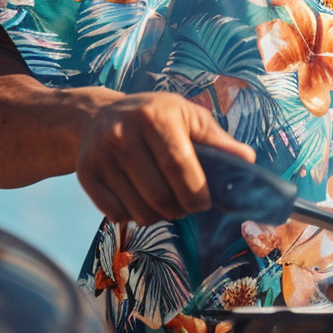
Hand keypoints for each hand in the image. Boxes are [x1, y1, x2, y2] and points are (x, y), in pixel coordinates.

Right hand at [75, 90, 255, 225]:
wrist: (98, 115)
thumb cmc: (155, 116)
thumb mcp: (188, 117)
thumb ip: (218, 141)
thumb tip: (248, 161)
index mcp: (156, 116)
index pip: (179, 166)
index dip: (196, 193)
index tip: (205, 204)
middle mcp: (124, 133)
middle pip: (160, 195)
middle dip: (180, 210)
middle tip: (187, 206)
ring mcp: (101, 154)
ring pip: (138, 210)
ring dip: (159, 217)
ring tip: (166, 203)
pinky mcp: (85, 174)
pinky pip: (116, 215)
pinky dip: (134, 217)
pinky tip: (140, 201)